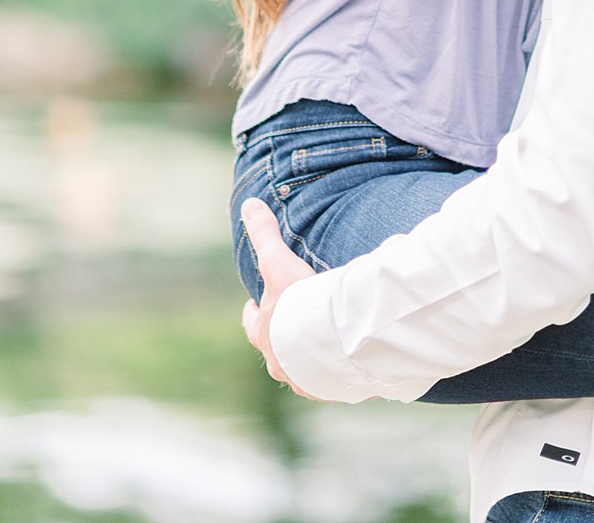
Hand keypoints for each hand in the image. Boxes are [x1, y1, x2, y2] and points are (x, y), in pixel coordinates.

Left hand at [237, 199, 322, 395]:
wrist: (332, 341)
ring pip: (301, 370)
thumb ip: (264, 235)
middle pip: (274, 351)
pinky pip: (331, 382)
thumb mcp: (280, 264)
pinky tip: (345, 366)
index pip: (252, 324)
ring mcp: (303, 379)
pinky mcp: (330, 388)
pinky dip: (335, 373)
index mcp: (264, 333)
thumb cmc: (300, 304)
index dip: (253, 314)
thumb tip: (247, 204)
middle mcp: (278, 362)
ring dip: (308, 360)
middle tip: (290, 328)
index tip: (254, 307)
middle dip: (280, 340)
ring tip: (321, 349)